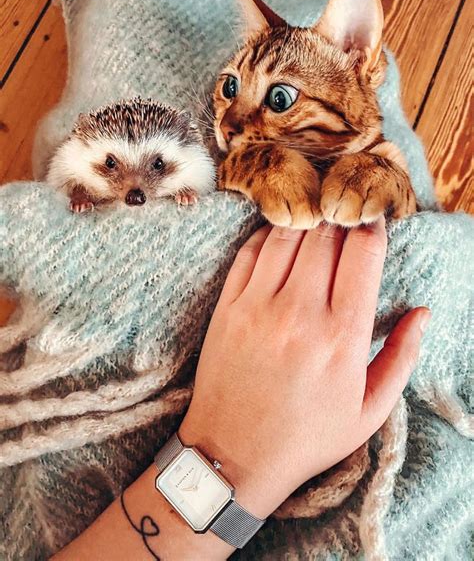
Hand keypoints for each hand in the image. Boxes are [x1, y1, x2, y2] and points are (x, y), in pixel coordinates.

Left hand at [180, 218, 429, 518]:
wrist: (233, 454)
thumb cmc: (307, 436)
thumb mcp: (369, 410)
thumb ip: (401, 357)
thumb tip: (422, 312)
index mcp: (342, 337)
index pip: (363, 253)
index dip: (373, 228)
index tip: (373, 223)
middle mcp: (299, 314)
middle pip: (325, 235)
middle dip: (340, 218)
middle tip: (344, 216)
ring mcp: (257, 307)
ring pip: (286, 236)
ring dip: (306, 220)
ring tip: (315, 220)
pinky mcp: (227, 308)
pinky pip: (249, 252)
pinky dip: (268, 235)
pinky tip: (281, 237)